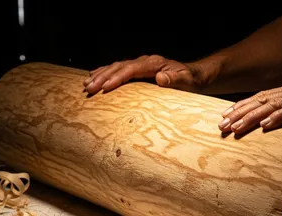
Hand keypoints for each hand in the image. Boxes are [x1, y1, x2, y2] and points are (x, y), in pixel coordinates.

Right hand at [83, 55, 205, 94]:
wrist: (195, 76)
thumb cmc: (191, 81)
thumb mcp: (187, 82)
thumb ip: (175, 80)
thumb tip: (160, 79)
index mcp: (154, 64)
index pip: (131, 69)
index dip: (117, 78)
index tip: (105, 87)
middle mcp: (145, 61)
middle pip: (119, 67)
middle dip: (102, 77)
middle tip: (88, 88)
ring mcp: (141, 64)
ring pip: (116, 67)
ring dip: (100, 75)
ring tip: (86, 84)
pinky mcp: (138, 69)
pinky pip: (118, 70)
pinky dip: (105, 72)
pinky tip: (94, 76)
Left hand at [218, 78, 281, 133]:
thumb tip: (280, 133)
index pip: (264, 98)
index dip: (243, 107)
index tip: (225, 117)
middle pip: (263, 100)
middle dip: (240, 112)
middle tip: (221, 125)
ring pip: (274, 104)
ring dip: (252, 116)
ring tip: (236, 127)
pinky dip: (278, 118)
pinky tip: (264, 126)